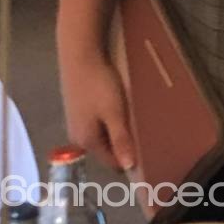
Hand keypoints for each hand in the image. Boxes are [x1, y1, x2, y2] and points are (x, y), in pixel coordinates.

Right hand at [59, 53, 135, 172]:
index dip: (129, 159)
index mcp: (87, 141)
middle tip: (144, 132)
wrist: (79, 55)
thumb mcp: (114, 112)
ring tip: (133, 118)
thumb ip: (121, 139)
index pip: (111, 161)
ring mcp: (75, 122)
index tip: (148, 153)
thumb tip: (128, 168)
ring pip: (101, 134)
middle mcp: (78, 136)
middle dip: (123, 144)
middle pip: (106, 148)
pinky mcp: (76, 108)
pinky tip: (117, 106)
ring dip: (116, 129)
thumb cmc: (99, 85)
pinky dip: (108, 119)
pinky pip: (97, 122)